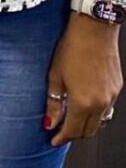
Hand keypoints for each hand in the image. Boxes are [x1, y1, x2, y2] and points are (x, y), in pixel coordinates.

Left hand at [46, 13, 121, 144]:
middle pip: (88, 131)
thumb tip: (50, 121)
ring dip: (85, 124)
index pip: (73, 131)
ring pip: (99, 121)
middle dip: (73, 134)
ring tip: (70, 117)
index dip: (61, 137)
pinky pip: (106, 108)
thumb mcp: (55, 75)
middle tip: (60, 129)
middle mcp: (100, 103)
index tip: (53, 139)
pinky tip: (84, 102)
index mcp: (83, 102)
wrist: (94, 29)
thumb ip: (53, 101)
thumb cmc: (72, 47)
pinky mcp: (117, 89)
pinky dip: (95, 111)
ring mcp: (111, 97)